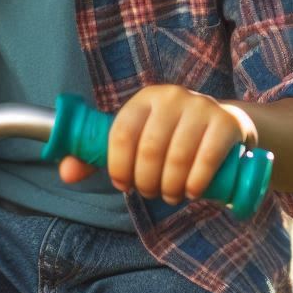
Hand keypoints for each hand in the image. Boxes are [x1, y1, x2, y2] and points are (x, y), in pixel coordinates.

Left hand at [59, 85, 256, 203]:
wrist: (226, 127)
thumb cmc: (171, 138)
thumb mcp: (137, 140)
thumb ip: (98, 157)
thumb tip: (65, 173)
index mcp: (143, 99)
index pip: (121, 133)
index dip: (118, 166)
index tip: (123, 185)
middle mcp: (170, 96)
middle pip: (148, 149)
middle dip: (146, 181)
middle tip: (151, 193)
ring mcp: (200, 106)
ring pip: (177, 157)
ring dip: (170, 187)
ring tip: (171, 195)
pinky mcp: (226, 122)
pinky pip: (207, 158)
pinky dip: (195, 182)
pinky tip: (192, 191)